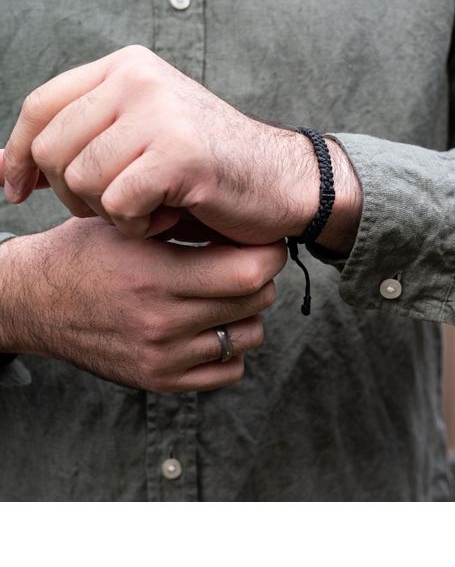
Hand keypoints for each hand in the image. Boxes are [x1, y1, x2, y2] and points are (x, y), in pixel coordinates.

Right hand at [0, 217, 286, 391]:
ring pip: (249, 335)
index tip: (266, 244)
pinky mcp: (160, 381)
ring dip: (248, 312)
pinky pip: (230, 370)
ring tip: (223, 294)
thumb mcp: (128, 226)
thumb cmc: (85, 255)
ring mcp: (163, 356)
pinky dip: (231, 347)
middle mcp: (161, 321)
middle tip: (245, 262)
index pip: (247, 272)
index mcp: (155, 274)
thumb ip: (184, 224)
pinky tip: (210, 325)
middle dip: (261, 277)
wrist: (37, 302)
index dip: (269, 254)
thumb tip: (242, 221)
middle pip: (255, 301)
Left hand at [1, 45, 360, 251]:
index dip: (18, 154)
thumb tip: (14, 167)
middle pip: (54, 148)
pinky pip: (119, 203)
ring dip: (111, 212)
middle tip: (117, 206)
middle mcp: (139, 79)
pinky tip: (170, 216)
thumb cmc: (212, 168)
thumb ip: (87, 136)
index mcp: (127, 68)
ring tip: (153, 208)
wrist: (282, 181)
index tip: (14, 189)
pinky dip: (140, 225)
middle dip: (72, 194)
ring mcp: (159, 112)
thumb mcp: (142, 136)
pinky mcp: (178, 153)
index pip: (41, 106)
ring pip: (81, 179)